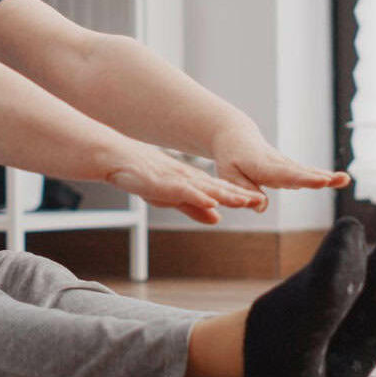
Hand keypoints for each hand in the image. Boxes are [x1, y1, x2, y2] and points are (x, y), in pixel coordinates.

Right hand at [105, 143, 268, 224]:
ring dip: (223, 195)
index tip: (258, 200)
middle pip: (216, 187)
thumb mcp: (171, 197)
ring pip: (203, 188)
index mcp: (190, 180)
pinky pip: (181, 190)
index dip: (238, 195)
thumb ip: (194, 207)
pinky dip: (197, 196)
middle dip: (238, 194)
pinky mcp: (160, 181)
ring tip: (242, 201)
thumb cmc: (141, 176)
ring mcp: (173, 178)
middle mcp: (186, 177)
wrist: (115, 158)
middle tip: (259, 201)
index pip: (219, 189)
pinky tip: (210, 202)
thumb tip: (217, 218)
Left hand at [210, 127, 350, 212]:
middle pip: (301, 172)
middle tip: (340, 179)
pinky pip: (307, 172)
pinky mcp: (290, 167)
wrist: (236, 137)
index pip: (284, 174)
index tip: (320, 181)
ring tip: (345, 179)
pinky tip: (339, 180)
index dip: (303, 178)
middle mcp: (277, 163)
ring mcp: (285, 164)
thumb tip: (261, 208)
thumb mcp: (228, 175)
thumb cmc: (230, 158)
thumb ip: (245, 190)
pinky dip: (323, 176)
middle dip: (320, 177)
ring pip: (307, 171)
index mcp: (261, 165)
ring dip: (327, 176)